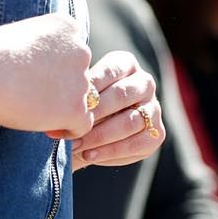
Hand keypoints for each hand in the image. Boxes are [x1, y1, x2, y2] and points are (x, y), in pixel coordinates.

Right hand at [0, 13, 94, 138]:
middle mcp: (81, 50)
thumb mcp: (19, 34)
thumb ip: (38, 46)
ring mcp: (80, 80)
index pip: (71, 50)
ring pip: (81, 99)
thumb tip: (38, 66)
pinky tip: (50, 130)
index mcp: (67, 27)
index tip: (33, 77)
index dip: (55, 68)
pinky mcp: (76, 108)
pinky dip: (70, 129)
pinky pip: (84, 123)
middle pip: (78, 75)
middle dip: (61, 88)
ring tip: (36, 114)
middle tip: (33, 98)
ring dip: (64, 108)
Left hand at [69, 51, 163, 167]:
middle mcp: (144, 82)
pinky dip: (110, 151)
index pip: (109, 70)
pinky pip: (136, 144)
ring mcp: (154, 108)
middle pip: (121, 96)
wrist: (92, 134)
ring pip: (129, 122)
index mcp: (126, 63)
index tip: (64, 103)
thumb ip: (75, 94)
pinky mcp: (157, 134)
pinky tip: (89, 154)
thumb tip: (60, 101)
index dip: (87, 88)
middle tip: (68, 127)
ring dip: (99, 136)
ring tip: (74, 144)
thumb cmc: (79, 107)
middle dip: (92, 114)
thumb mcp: (77, 95)